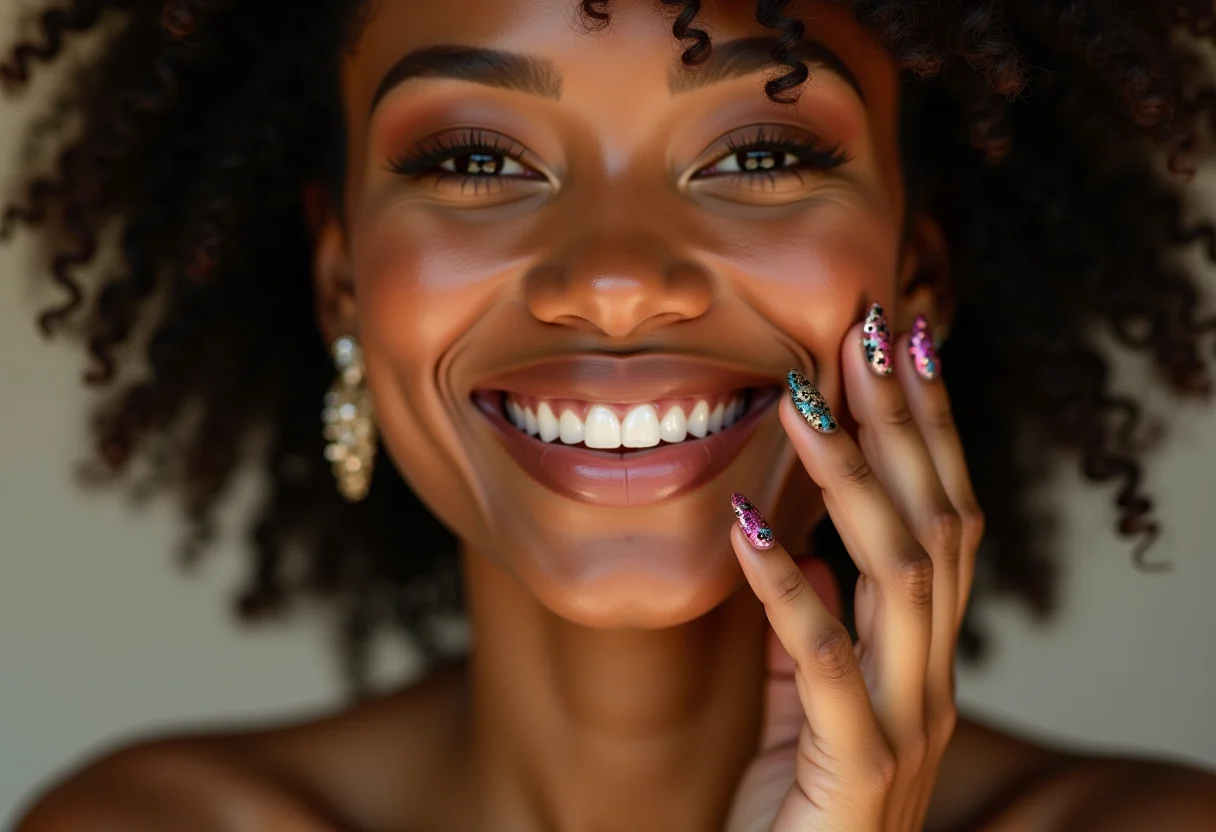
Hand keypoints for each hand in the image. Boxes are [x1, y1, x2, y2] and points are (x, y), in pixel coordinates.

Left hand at [724, 309, 984, 831]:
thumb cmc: (794, 809)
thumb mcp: (800, 708)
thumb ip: (809, 636)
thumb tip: (806, 555)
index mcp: (921, 655)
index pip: (944, 518)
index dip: (930, 430)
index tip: (901, 346)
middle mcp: (932, 678)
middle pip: (940, 524)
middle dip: (909, 422)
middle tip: (875, 330)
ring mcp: (905, 723)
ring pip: (903, 574)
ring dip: (855, 479)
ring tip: (805, 401)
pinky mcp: (859, 769)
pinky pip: (825, 663)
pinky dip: (787, 588)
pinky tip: (746, 527)